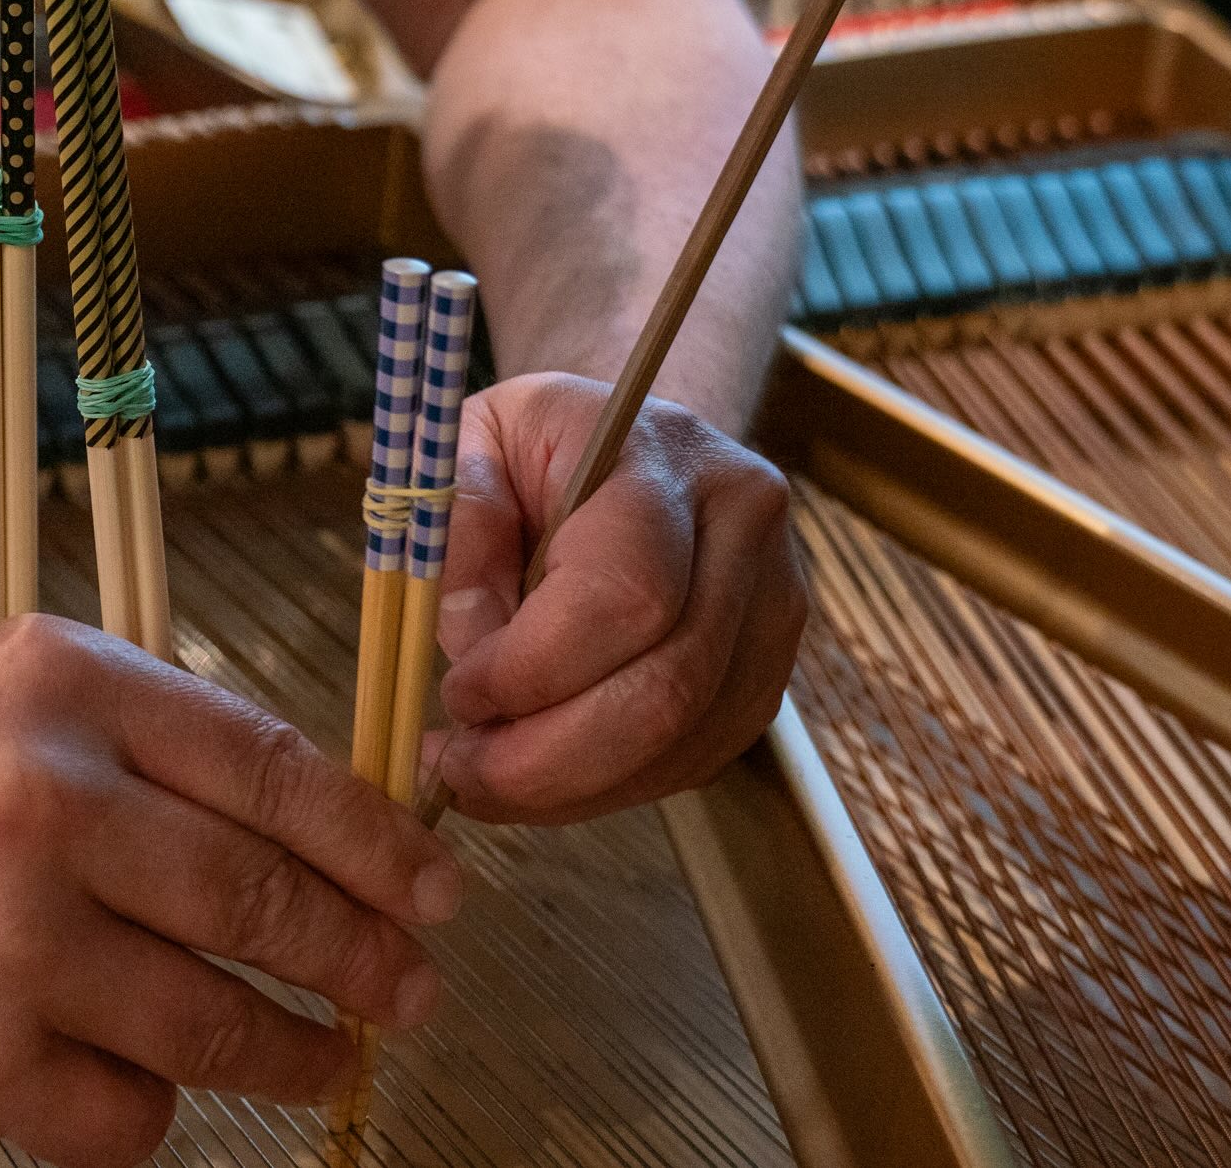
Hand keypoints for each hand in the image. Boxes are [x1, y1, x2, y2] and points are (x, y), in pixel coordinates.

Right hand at [0, 615, 459, 1167]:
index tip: (439, 892)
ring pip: (215, 1025)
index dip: (379, 846)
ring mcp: (5, 946)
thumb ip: (169, 742)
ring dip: (297, 1051)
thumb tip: (346, 836)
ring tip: (330, 1053)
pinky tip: (161, 1078)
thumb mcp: (28, 683)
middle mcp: (39, 807)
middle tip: (413, 989)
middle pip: (263, 903)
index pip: (275, 773)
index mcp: (64, 687)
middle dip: (365, 960)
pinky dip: (162, 1105)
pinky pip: (128, 1114)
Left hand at [420, 372, 805, 822]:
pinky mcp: (767, 672)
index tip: (457, 693)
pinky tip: (543, 774)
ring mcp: (773, 607)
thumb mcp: (470, 444)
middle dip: (548, 757)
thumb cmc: (541, 445)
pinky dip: (607, 787)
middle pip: (668, 687)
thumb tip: (473, 641)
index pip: (626, 591)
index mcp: (666, 456)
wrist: (637, 444)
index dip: (533, 668)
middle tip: (458, 771)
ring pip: (684, 740)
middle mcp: (744, 528)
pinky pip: (694, 759)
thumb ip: (458, 526)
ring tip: (485, 778)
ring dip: (572, 786)